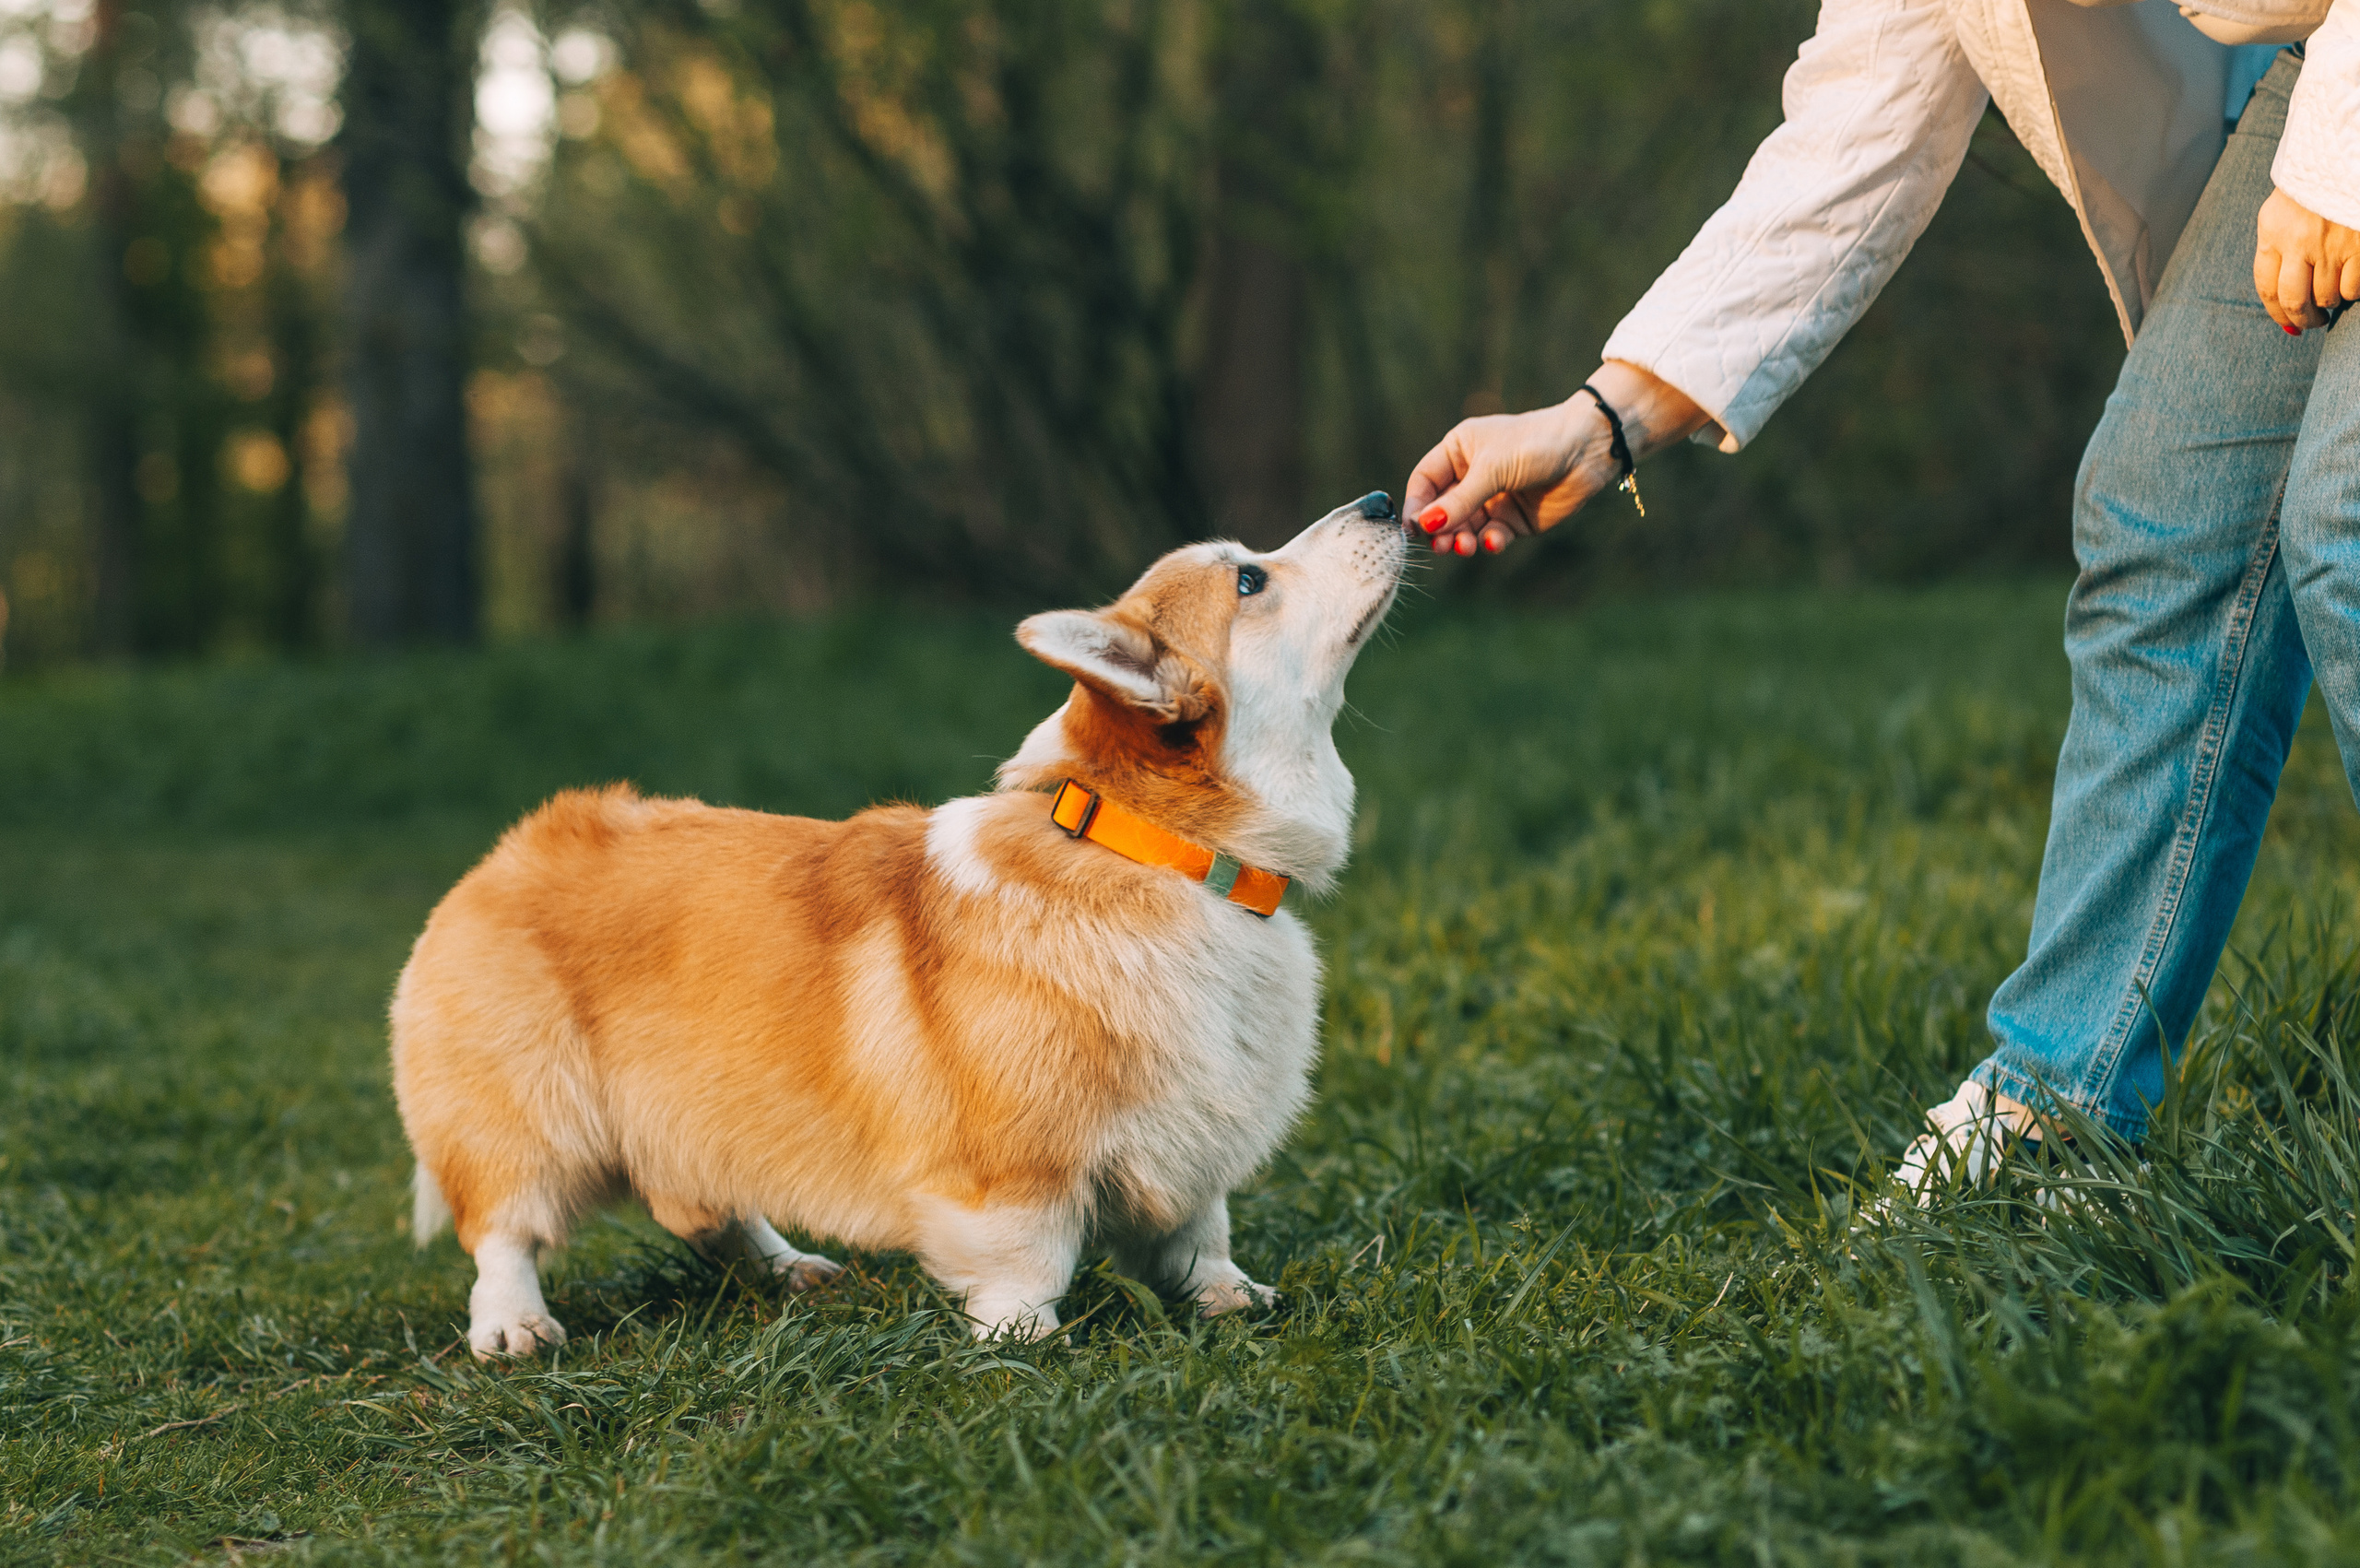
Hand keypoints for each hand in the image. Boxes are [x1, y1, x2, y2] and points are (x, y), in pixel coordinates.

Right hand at [1404, 361, 1707, 555]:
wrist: (1588, 450)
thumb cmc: (1537, 443)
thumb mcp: (1492, 469)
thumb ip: (1459, 501)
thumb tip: (1423, 526)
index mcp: (1459, 451)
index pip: (1424, 482)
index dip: (1417, 505)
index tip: (1414, 528)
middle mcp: (1471, 476)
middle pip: (1441, 510)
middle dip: (1440, 529)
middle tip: (1440, 546)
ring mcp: (1492, 499)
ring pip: (1464, 528)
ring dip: (1461, 540)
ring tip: (1465, 546)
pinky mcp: (1513, 520)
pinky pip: (1491, 536)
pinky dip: (1489, 542)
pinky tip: (1494, 541)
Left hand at [2255, 187, 2359, 333]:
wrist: (2347, 150)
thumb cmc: (2316, 183)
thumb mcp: (2284, 209)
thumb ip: (2279, 245)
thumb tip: (2281, 296)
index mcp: (2273, 231)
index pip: (2266, 287)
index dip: (2276, 313)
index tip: (2288, 323)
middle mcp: (2298, 240)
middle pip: (2293, 300)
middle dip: (2303, 318)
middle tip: (2313, 321)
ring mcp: (2331, 244)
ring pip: (2326, 296)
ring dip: (2331, 302)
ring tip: (2336, 295)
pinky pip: (2353, 288)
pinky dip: (2353, 292)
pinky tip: (2354, 283)